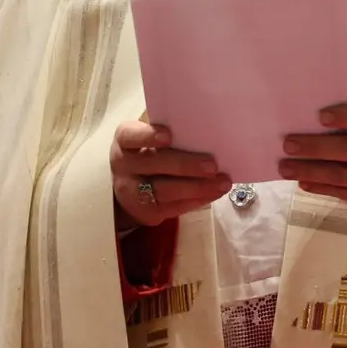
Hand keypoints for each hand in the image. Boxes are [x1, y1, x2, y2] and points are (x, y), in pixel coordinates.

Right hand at [111, 119, 230, 226]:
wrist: (131, 187)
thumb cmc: (149, 153)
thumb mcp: (151, 140)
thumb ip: (172, 135)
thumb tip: (207, 137)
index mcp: (125, 141)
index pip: (131, 136)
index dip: (148, 136)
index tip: (169, 136)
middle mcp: (123, 166)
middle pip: (153, 164)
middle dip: (185, 165)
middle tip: (212, 165)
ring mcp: (132, 192)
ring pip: (165, 190)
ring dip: (197, 187)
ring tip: (222, 183)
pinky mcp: (146, 212)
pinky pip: (174, 207)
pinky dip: (197, 200)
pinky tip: (215, 193)